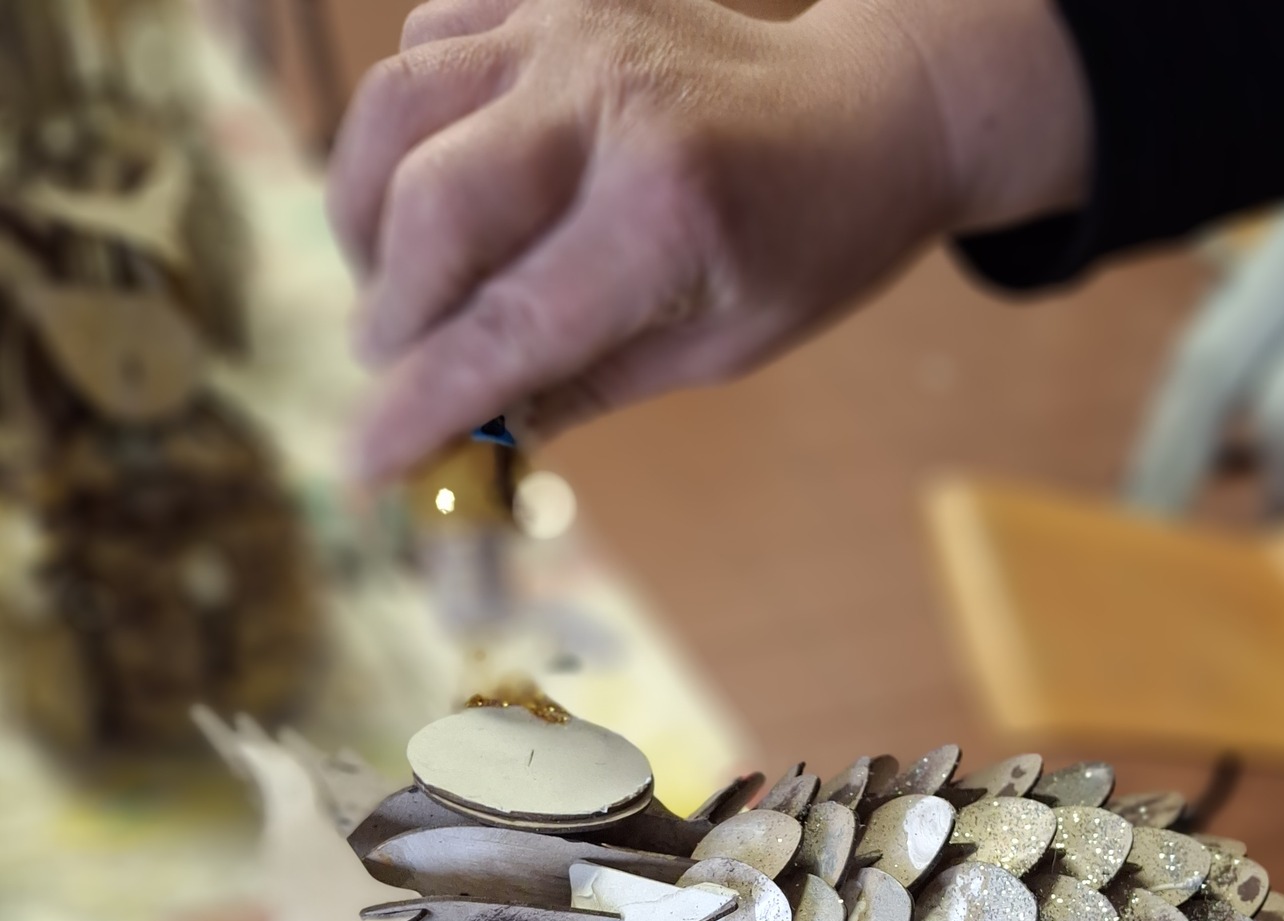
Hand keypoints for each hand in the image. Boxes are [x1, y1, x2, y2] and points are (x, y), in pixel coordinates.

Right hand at [327, 0, 1088, 477]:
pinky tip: (442, 186)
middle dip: (392, 309)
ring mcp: (569, 26)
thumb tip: (467, 437)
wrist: (866, 114)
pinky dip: (408, 127)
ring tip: (404, 279)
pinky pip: (427, 44)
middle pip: (429, 206)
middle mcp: (607, 99)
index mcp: (668, 209)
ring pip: (396, 108)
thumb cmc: (800, 248)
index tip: (364, 461)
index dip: (422, 402)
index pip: (506, 324)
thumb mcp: (713, 349)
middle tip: (400, 362)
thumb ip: (582, 385)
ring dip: (369, 212)